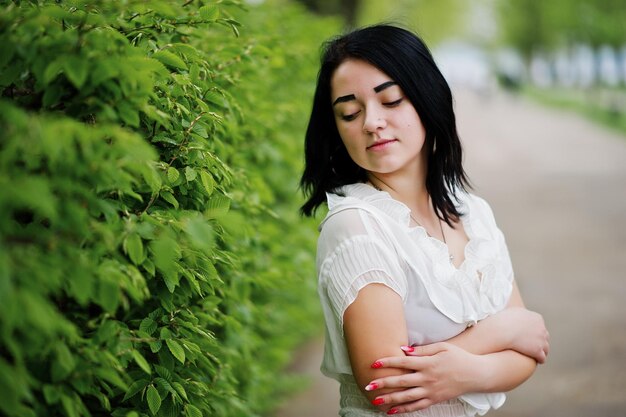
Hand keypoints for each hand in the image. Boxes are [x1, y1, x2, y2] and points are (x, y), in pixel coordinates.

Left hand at [366, 342, 483, 413]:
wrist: (476, 374)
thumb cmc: (458, 357)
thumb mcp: (442, 347)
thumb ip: (422, 350)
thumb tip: (404, 350)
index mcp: (428, 363)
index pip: (403, 362)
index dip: (388, 362)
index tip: (374, 362)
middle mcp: (428, 378)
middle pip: (401, 381)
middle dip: (383, 383)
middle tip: (368, 385)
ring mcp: (431, 391)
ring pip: (406, 397)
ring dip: (390, 399)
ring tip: (375, 400)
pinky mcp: (435, 399)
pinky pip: (416, 406)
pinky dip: (403, 410)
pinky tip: (391, 411)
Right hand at [493, 307, 549, 362]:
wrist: (502, 330)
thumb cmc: (504, 320)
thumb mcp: (513, 310)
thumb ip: (519, 310)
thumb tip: (518, 310)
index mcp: (537, 318)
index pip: (540, 326)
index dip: (535, 332)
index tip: (529, 336)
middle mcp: (542, 329)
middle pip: (545, 337)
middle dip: (539, 341)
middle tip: (532, 345)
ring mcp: (541, 340)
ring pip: (546, 348)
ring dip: (541, 351)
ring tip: (535, 355)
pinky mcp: (538, 351)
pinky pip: (542, 358)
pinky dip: (539, 359)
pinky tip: (535, 360)